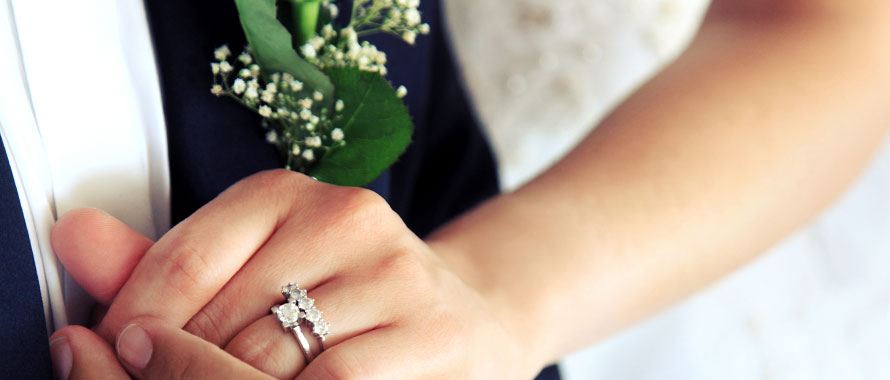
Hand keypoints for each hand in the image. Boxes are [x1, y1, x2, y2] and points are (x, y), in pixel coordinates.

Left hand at [53, 170, 534, 378]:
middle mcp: (347, 217)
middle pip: (222, 320)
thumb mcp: (254, 268)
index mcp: (291, 191)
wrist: (464, 317)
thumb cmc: (344, 299)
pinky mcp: (431, 329)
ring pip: (270, 360)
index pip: (186, 259)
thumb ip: (163, 265)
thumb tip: (71, 236)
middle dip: (175, 368)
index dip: (136, 322)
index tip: (118, 353)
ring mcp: (394, 274)